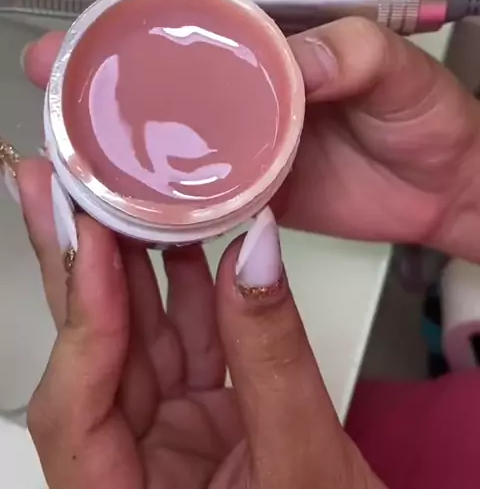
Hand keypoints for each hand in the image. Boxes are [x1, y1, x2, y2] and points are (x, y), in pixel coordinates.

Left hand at [17, 173, 384, 488]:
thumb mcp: (308, 470)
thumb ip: (275, 360)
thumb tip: (255, 251)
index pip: (77, 410)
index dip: (84, 320)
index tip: (94, 239)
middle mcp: (133, 471)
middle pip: (92, 360)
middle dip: (78, 266)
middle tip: (59, 188)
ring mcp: (167, 440)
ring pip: (139, 338)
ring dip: (133, 264)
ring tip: (118, 191)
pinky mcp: (201, 416)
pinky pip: (187, 341)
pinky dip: (190, 287)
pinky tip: (182, 235)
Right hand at [23, 0, 479, 262]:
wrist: (438, 191)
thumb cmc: (426, 114)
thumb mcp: (405, 70)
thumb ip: (360, 52)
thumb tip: (301, 61)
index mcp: (285, 15)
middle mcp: (249, 59)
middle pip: (171, 28)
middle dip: (115, 25)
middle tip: (78, 38)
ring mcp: (238, 113)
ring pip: (166, 94)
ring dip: (113, 94)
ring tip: (66, 99)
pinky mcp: (239, 168)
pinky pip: (185, 164)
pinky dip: (149, 167)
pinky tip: (113, 170)